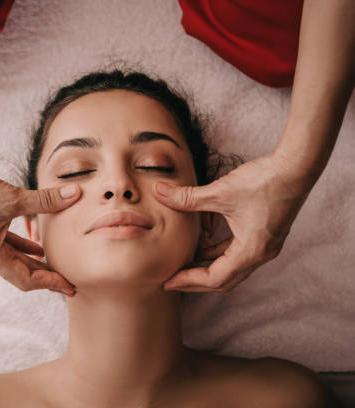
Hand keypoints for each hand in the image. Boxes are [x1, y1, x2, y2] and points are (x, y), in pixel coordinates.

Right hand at [0, 162, 81, 296]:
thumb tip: (75, 193)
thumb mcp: (13, 197)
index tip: (69, 287)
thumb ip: (47, 199)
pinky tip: (34, 244)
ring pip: (8, 258)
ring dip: (30, 260)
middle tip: (67, 281)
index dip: (50, 283)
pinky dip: (17, 246)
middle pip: (17, 272)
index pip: (25, 279)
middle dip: (44, 276)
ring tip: (53, 264)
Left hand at [152, 152, 314, 292]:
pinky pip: (236, 253)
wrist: (296, 166)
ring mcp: (264, 246)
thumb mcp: (220, 191)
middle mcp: (260, 255)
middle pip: (223, 280)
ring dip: (206, 266)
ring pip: (230, 267)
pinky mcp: (264, 235)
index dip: (188, 281)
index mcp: (251, 252)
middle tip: (170, 279)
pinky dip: (217, 252)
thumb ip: (187, 197)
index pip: (215, 278)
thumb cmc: (263, 180)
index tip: (167, 281)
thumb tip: (158, 191)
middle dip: (195, 281)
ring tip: (181, 262)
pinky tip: (202, 242)